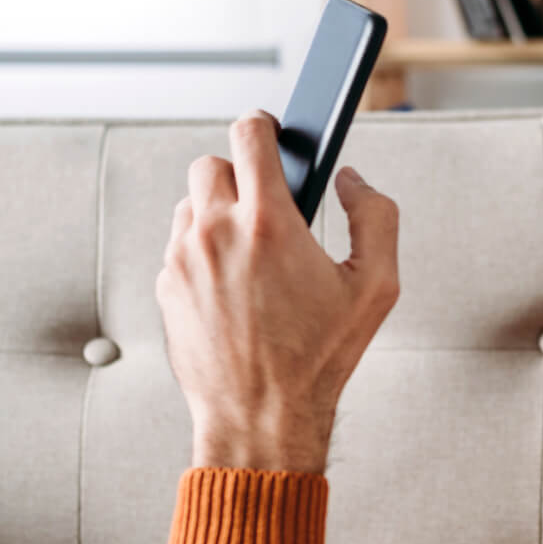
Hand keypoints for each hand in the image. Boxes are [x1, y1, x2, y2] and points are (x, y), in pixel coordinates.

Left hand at [156, 108, 399, 471]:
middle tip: (268, 207)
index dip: (264, 126)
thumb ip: (376, 218)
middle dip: (241, 176)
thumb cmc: (319, 359)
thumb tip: (354, 182)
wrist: (262, 418)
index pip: (249, 134)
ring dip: (219, 216)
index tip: (272, 133)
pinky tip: (234, 288)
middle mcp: (216, 233)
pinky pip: (180, 247)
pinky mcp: (166, 286)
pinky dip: (204, 254)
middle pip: (213, 163)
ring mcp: (183, 260)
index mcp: (268, 223)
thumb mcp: (375, 288)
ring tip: (253, 255)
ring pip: (192, 205)